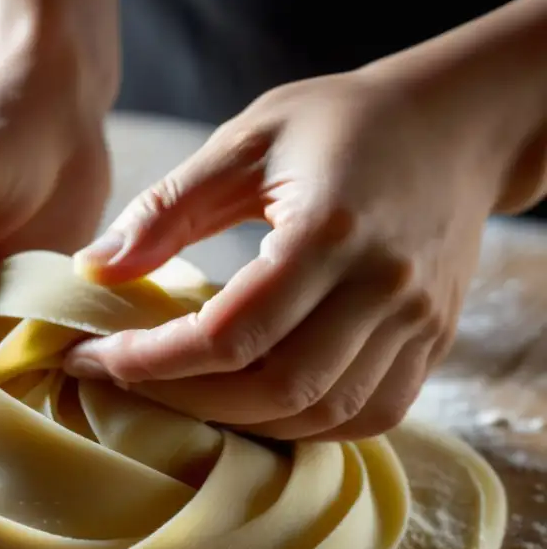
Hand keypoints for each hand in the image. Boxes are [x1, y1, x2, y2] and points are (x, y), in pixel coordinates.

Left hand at [65, 71, 504, 440]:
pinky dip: (306, 424)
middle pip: (277, 390)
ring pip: (324, 415)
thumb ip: (167, 209)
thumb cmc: (341, 123)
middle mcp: (384, 286)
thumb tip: (94, 270)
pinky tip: (258, 402)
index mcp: (331, 230)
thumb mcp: (245, 141)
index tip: (93, 358)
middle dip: (187, 401)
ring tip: (183, 394)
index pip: (231, 333)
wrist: (455, 125)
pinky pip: (370, 414)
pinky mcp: (434, 341)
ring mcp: (418, 322)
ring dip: (243, 422)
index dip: (153, 361)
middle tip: (128, 383)